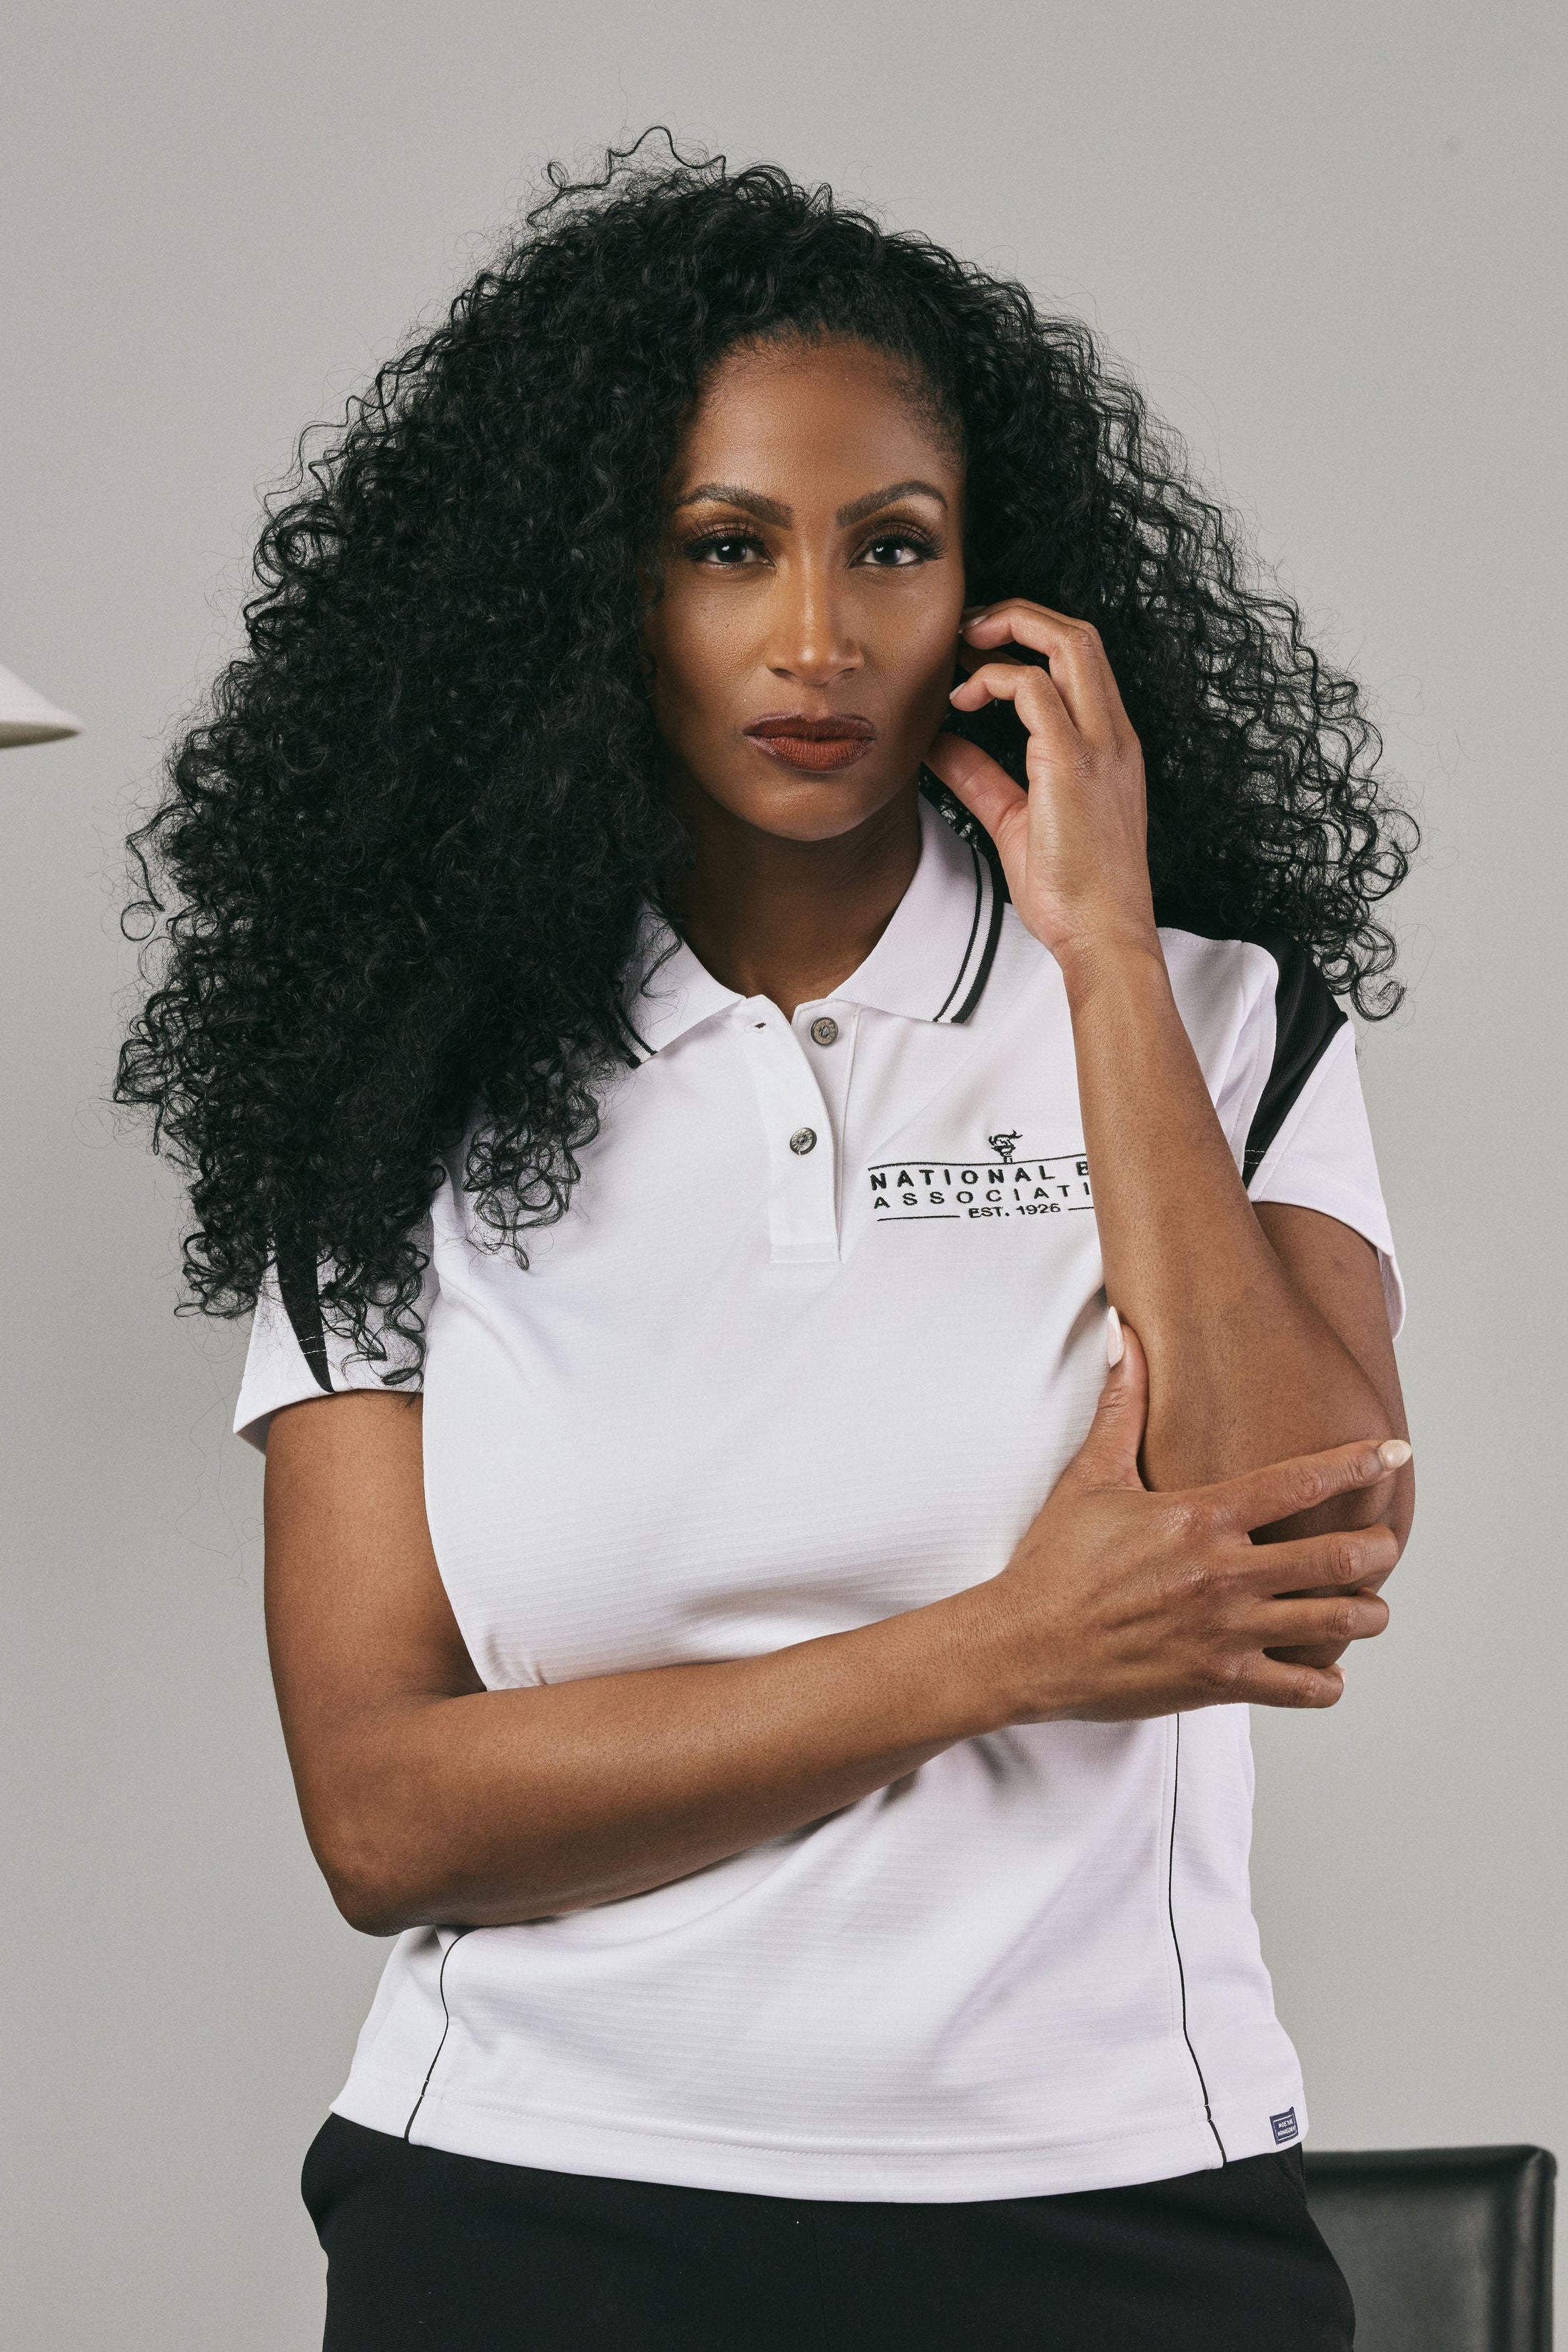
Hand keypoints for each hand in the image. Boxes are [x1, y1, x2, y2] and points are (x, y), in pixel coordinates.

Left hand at [923, 600, 1158, 970]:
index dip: (1028, 637)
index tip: (976, 651)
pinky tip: (961, 703)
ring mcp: (1100, 745)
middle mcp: (1113, 735)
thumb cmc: (1072, 892)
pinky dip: (992, 681)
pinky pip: (1034, 690)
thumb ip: (980, 776)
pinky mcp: (1073, 764)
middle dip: (1018, 614)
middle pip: (1080, 633)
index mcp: (1109, 744)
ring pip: (1067, 643)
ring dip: (1006, 630)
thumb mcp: (1015, 821)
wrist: (1104, 937)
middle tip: (966, 629)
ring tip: (960, 648)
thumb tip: (937, 744)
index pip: (1081, 660)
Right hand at [968, 1320, 1404, 1723]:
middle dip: (1377, 1548)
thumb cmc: (1054, 1563)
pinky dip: (1326, 1683)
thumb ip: (1124, 1407)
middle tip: (1383, 1544)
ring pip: (1334, 1624)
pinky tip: (1324, 1671)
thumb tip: (1124, 1335)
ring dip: (1365, 1615)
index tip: (1393, 1452)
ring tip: (1366, 1608)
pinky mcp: (1218, 1683)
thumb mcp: (1090, 1477)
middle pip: (1338, 1558)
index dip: (1356, 1464)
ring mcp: (1225, 1632)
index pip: (1298, 1482)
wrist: (1022, 1645)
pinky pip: (1302, 1689)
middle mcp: (1222, 1573)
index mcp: (1200, 1517)